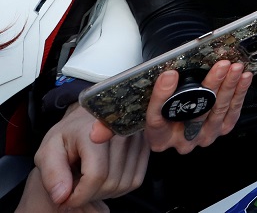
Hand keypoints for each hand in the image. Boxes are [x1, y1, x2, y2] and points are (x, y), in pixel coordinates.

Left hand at [26, 104, 147, 210]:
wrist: (88, 118)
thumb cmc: (68, 135)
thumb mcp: (48, 151)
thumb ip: (52, 173)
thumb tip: (62, 196)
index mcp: (94, 131)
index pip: (96, 176)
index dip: (80, 196)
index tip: (67, 199)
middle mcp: (120, 131)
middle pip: (111, 182)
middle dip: (90, 195)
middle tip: (76, 189)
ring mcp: (136, 138)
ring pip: (124, 184)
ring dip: (105, 192)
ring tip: (89, 183)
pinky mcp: (145, 146)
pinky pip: (135, 180)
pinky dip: (119, 188)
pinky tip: (104, 179)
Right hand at [144, 60, 251, 153]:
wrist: (180, 121)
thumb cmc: (167, 110)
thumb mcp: (158, 102)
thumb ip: (162, 91)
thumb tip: (170, 75)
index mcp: (159, 137)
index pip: (156, 118)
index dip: (162, 96)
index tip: (170, 75)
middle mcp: (182, 140)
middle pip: (196, 112)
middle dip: (212, 85)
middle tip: (221, 66)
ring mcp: (203, 137)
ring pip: (218, 111)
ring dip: (230, 86)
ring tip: (235, 69)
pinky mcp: (220, 131)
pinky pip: (232, 113)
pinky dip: (239, 93)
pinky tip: (244, 79)